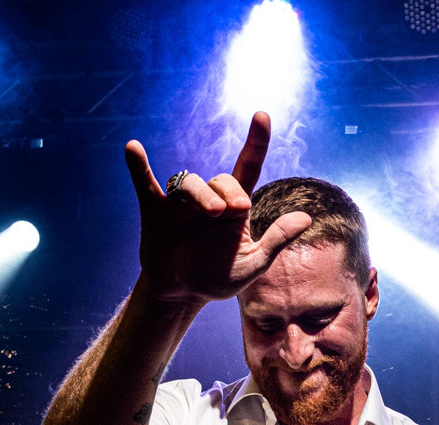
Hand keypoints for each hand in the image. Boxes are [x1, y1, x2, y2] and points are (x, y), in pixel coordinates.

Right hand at [124, 112, 311, 303]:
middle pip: (220, 179)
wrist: (183, 295)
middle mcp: (209, 199)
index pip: (248, 167)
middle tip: (233, 212)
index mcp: (235, 208)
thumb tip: (306, 218)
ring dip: (202, 195)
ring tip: (212, 213)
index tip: (262, 116)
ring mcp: (181, 205)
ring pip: (190, 182)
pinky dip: (138, 166)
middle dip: (228, 192)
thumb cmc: (218, 277)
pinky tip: (133, 147)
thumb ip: (276, 240)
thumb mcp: (253, 264)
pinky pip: (145, 183)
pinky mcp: (155, 211)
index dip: (256, 142)